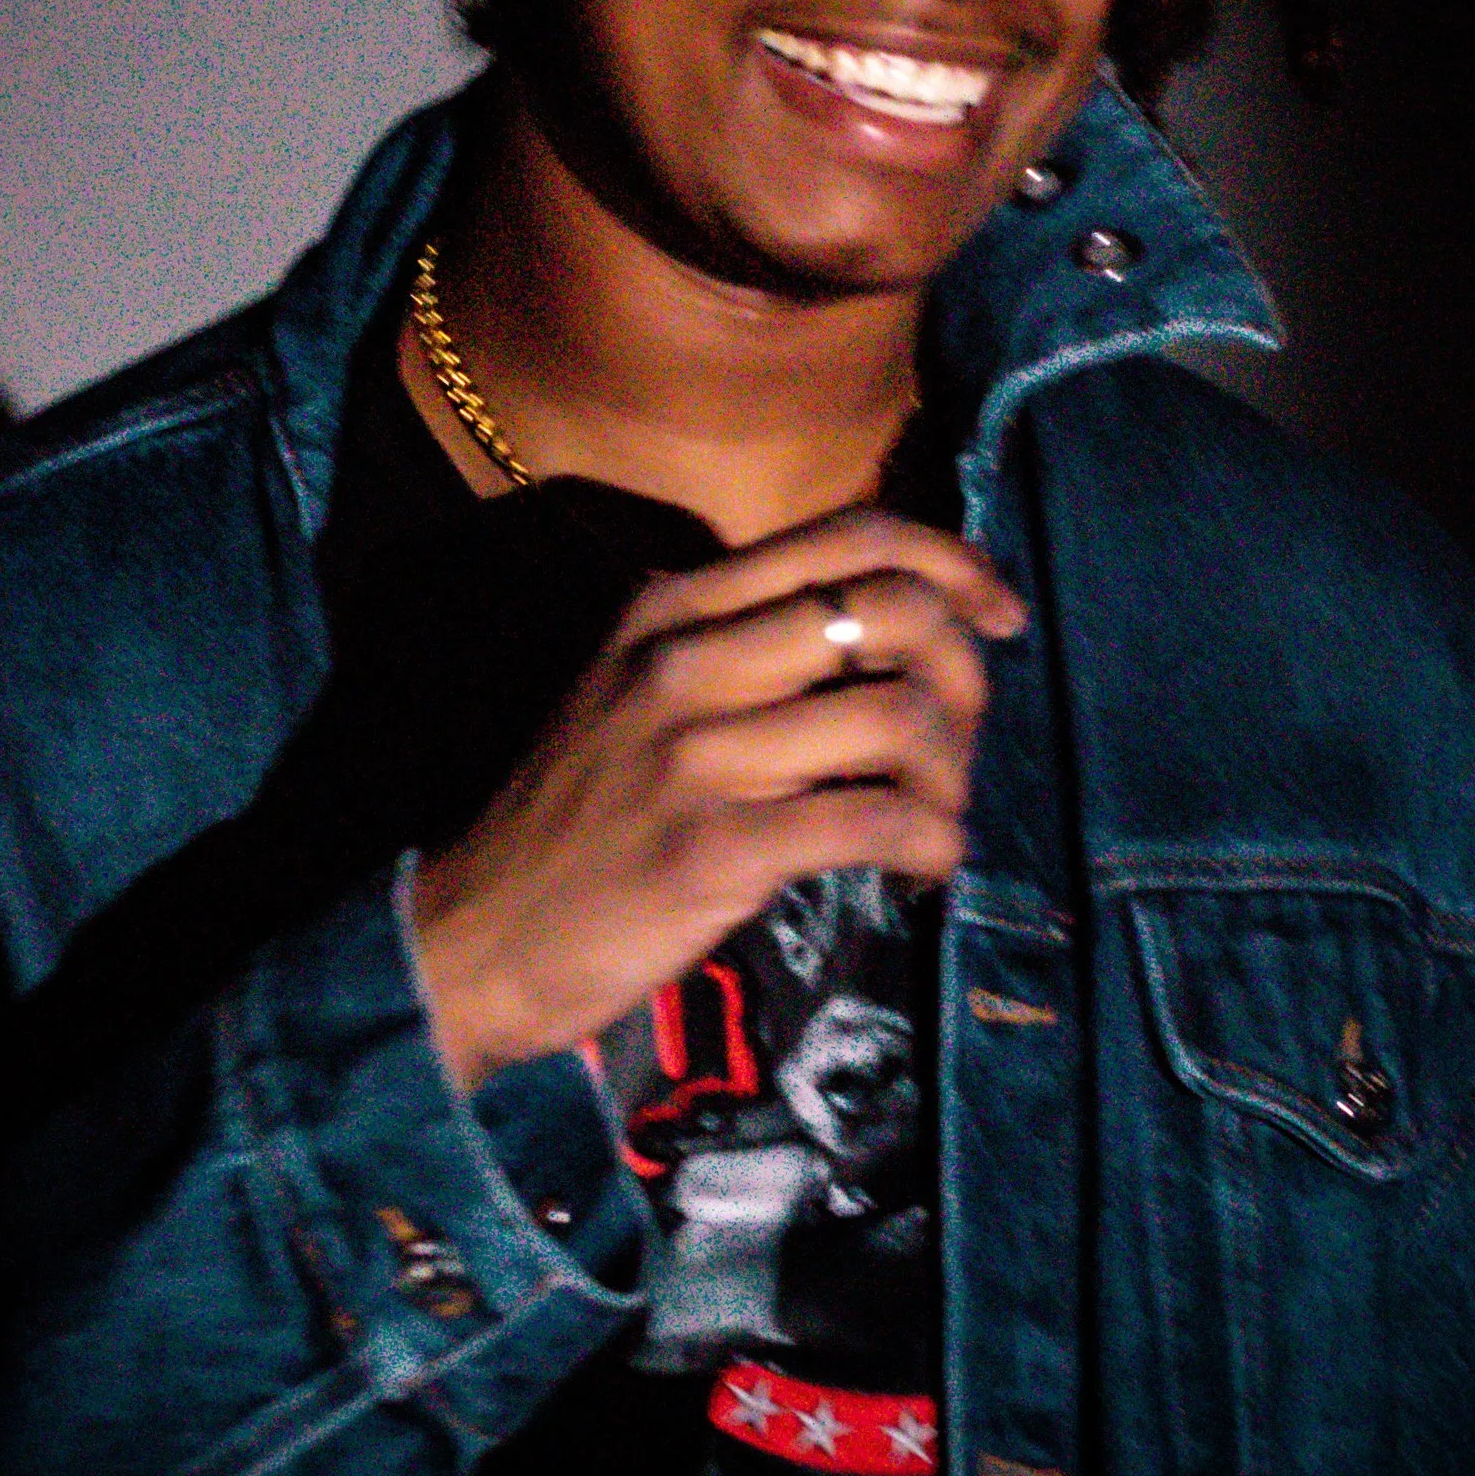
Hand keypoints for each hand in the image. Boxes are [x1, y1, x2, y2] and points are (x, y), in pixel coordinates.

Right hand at [408, 506, 1026, 1090]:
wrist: (474, 938)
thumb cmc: (577, 823)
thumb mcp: (634, 694)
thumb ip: (738, 646)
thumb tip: (892, 629)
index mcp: (671, 608)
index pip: (848, 537)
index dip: (954, 563)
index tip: (1000, 617)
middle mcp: (682, 660)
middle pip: (891, 610)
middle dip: (965, 676)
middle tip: (960, 743)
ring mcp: (694, 754)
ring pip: (896, 716)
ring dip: (951, 775)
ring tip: (934, 817)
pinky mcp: (713, 849)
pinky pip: (873, 821)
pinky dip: (930, 845)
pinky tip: (923, 868)